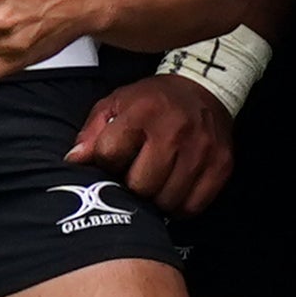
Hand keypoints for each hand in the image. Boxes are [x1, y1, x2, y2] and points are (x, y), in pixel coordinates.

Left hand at [72, 70, 239, 215]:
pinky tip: (175, 186)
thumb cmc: (153, 101)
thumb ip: (92, 133)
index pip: (110, 155)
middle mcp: (175, 131)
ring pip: (167, 201)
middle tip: (137, 174)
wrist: (205, 89)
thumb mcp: (116, 104)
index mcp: (143, 112)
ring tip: (157, 179)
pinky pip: (193, 207)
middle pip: (141, 186)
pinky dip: (180, 204)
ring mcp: (202, 150)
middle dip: (133, 185)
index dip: (107, 162)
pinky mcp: (221, 165)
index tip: (114, 158)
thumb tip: (74, 161)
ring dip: (157, 197)